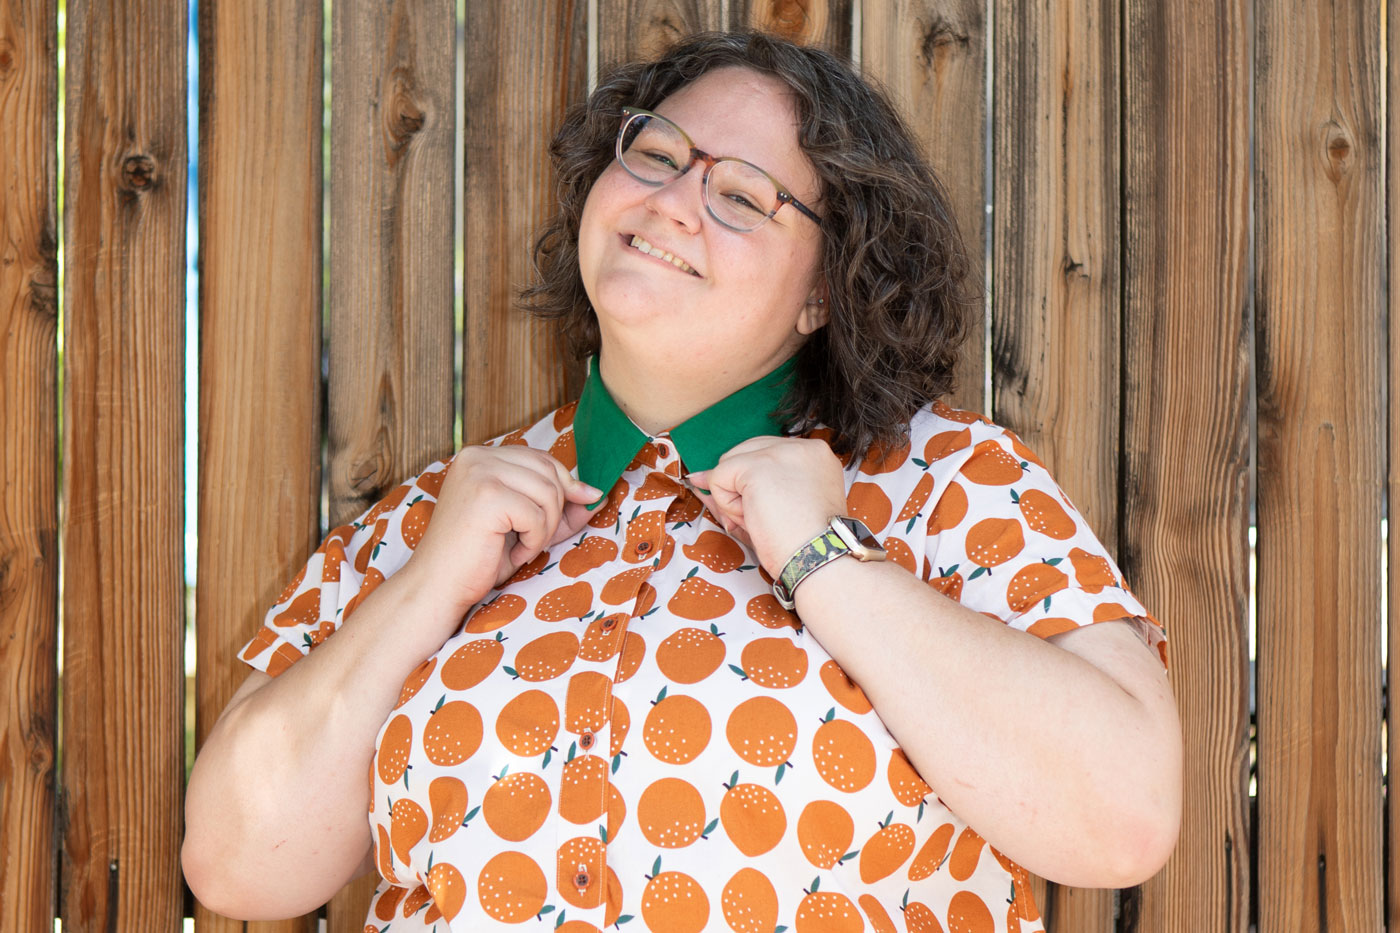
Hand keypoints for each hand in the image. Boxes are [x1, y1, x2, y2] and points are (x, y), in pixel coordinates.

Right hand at [403, 445, 600, 616]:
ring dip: (544, 529)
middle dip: (555, 511)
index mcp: (481, 457)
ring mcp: (480, 473)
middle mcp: (478, 457)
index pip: (542, 459)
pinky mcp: (486, 496)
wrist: (437, 587)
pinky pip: (537, 515)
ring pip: (548, 493)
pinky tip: (513, 554)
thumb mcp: (525, 526)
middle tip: (533, 540)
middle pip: (549, 472)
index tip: (585, 502)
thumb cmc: (477, 559)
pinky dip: (533, 542)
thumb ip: (559, 508)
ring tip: (521, 548)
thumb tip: (598, 494)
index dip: (567, 484)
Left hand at [685, 436, 847, 578]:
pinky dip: (726, 505)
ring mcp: (778, 453)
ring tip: (762, 520)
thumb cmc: (803, 545)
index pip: (766, 454)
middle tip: (762, 519)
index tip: (768, 510)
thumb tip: (699, 478)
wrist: (818, 560)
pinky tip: (752, 519)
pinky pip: (718, 478)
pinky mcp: (756, 466)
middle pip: (744, 454)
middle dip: (740, 488)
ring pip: (729, 466)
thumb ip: (745, 489)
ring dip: (735, 498)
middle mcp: (801, 446)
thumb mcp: (777, 508)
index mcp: (815, 456)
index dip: (754, 484)